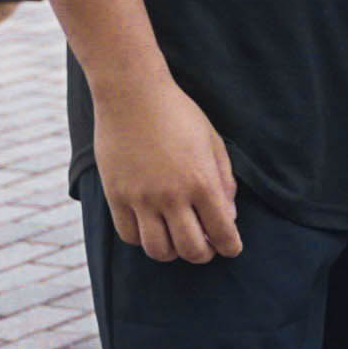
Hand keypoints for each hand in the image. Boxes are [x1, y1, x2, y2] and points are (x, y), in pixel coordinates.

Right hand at [92, 78, 238, 261]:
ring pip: (158, 250)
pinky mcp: (116, 196)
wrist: (132, 93)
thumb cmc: (178, 113)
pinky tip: (151, 228)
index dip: (231, 247)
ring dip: (173, 253)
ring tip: (177, 241)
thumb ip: (223, 182)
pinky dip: (143, 239)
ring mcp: (141, 198)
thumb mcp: (212, 142)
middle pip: (191, 250)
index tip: (231, 248)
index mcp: (202, 182)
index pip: (222, 233)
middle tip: (206, 246)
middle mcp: (172, 196)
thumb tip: (228, 218)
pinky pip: (129, 235)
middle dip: (204, 254)